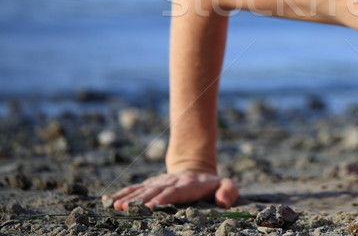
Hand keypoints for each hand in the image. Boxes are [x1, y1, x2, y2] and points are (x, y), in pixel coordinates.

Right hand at [103, 171, 238, 210]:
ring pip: (144, 189)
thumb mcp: (226, 185)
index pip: (177, 192)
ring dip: (130, 198)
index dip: (165, 198)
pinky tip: (110, 200)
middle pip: (156, 191)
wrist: (196, 167)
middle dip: (142, 200)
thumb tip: (222, 201)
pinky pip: (136, 188)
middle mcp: (173, 182)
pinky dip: (123, 193)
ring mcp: (160, 182)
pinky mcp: (152, 183)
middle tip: (127, 209)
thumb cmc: (213, 184)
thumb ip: (228, 191)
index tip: (154, 206)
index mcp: (190, 185)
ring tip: (117, 206)